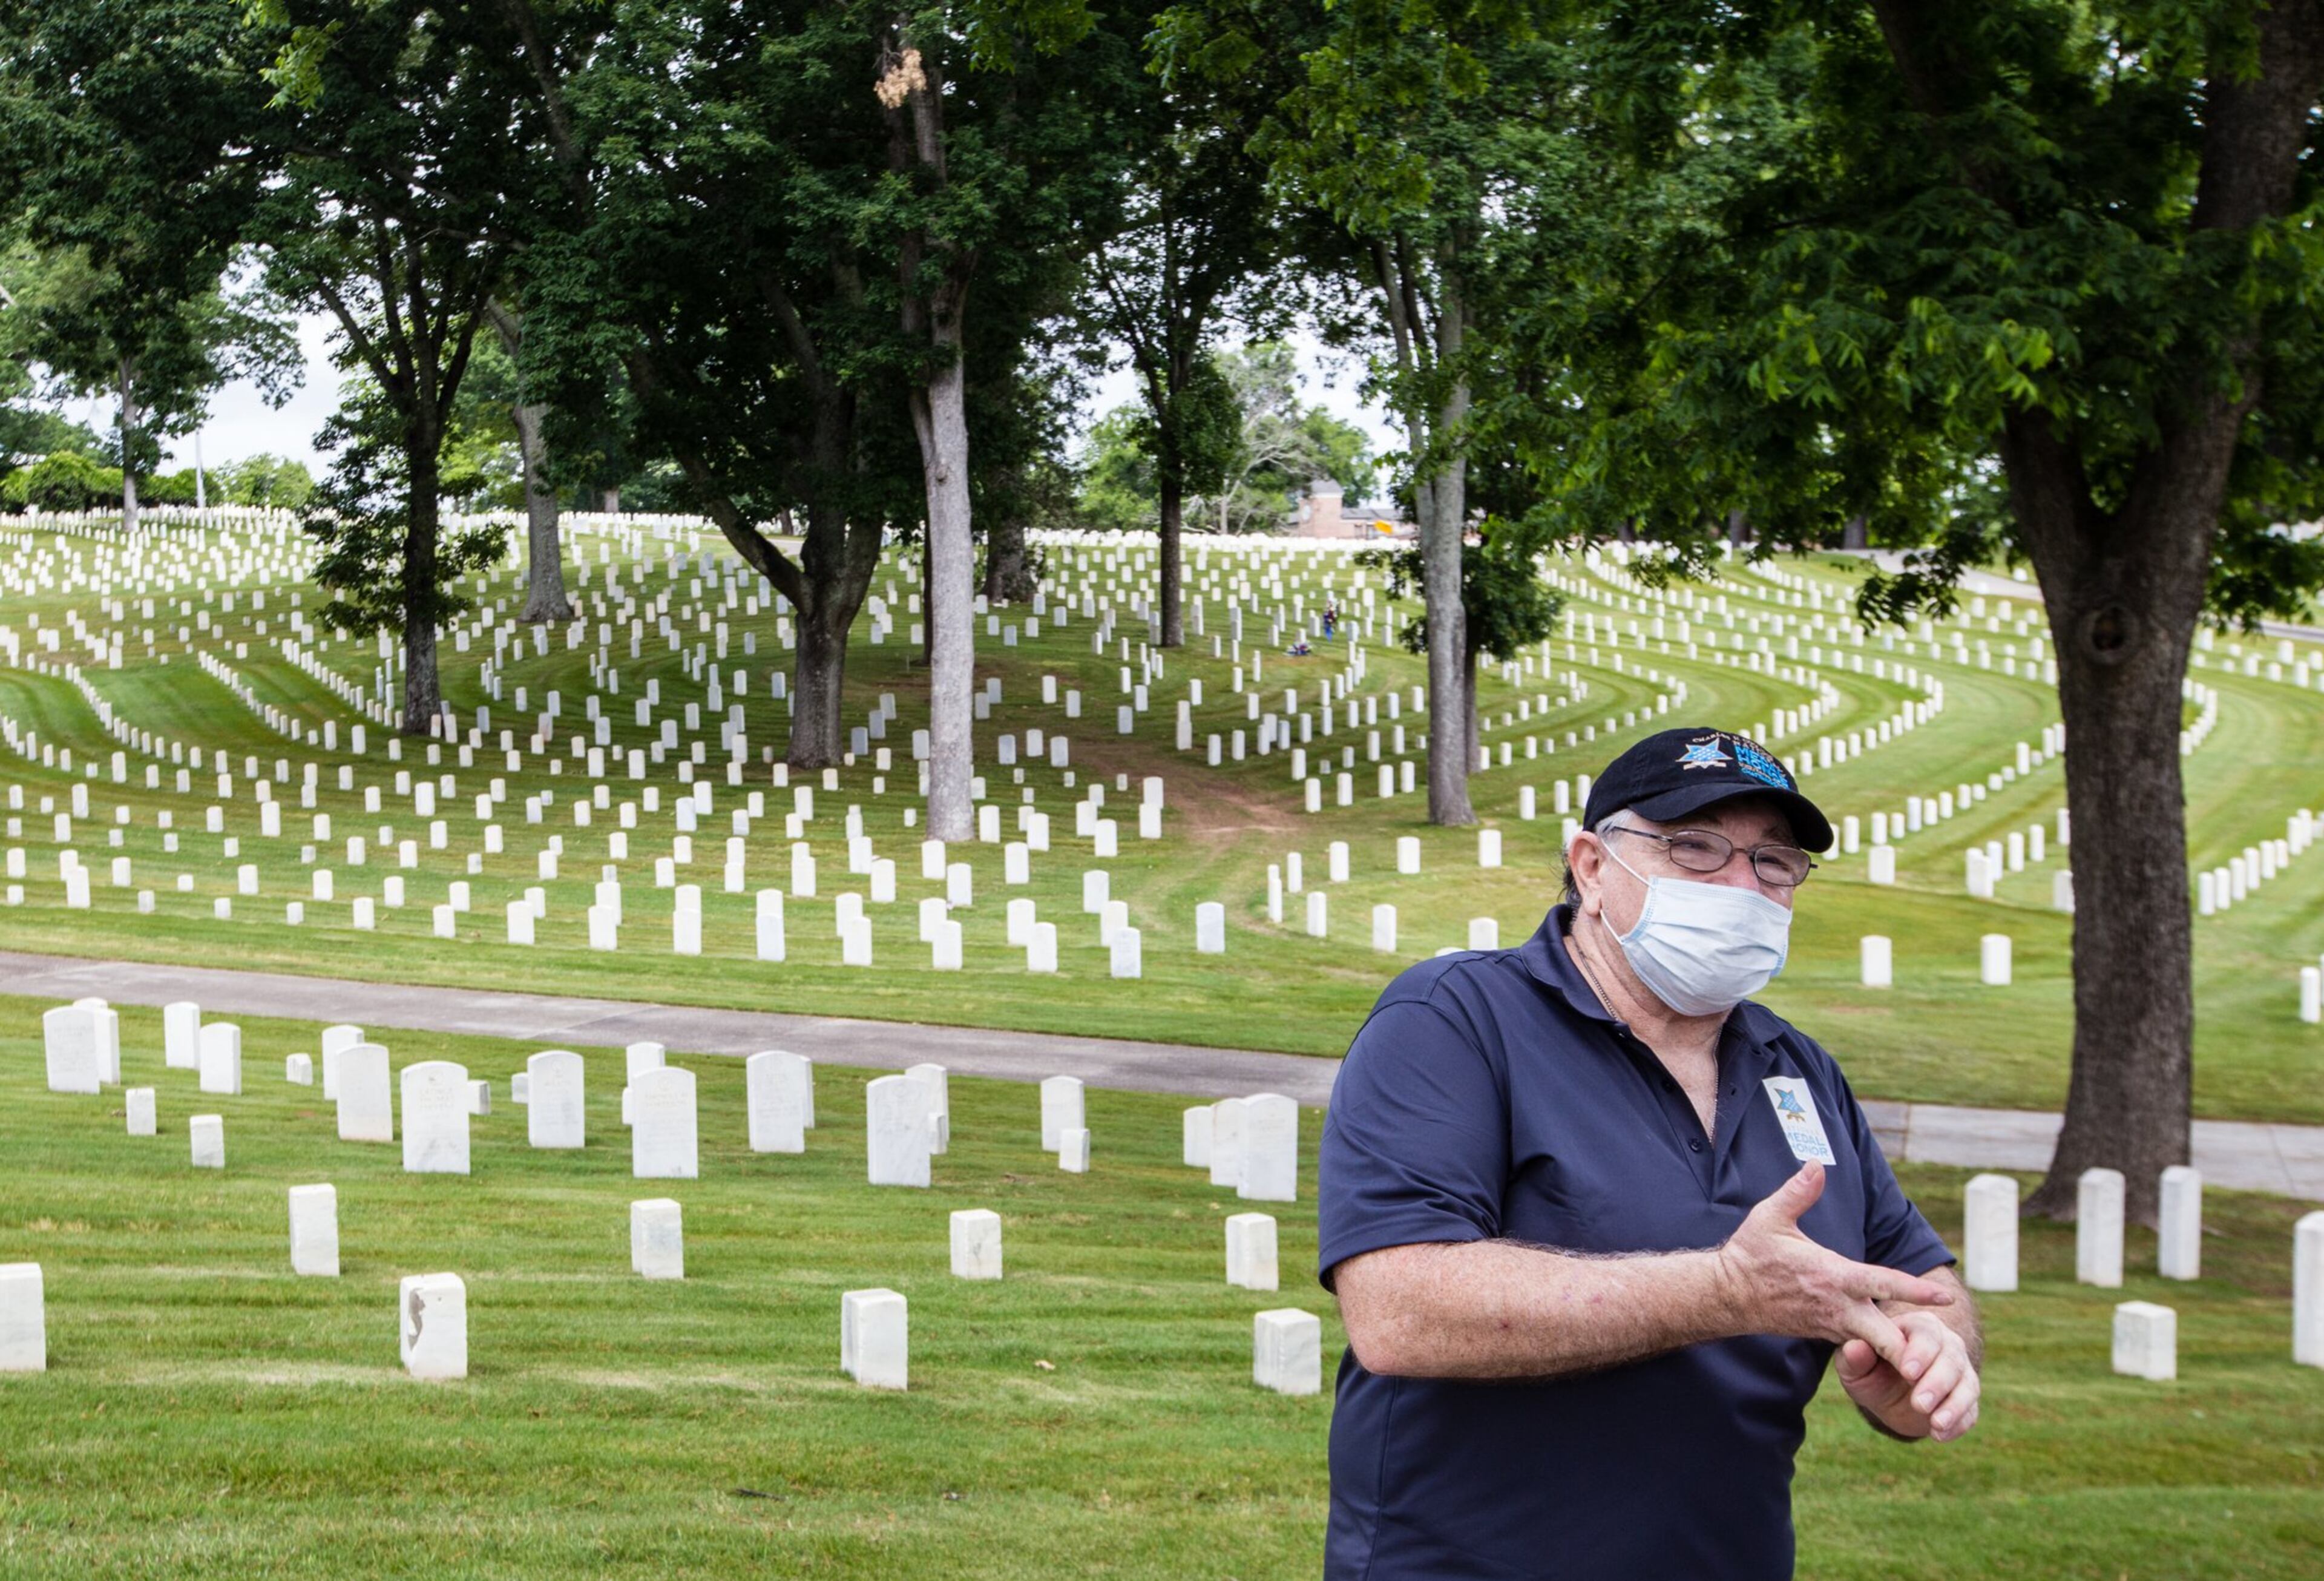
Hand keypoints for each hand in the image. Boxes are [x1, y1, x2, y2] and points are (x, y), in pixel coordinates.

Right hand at [1714, 1162, 1956, 1375]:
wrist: (1727, 1296)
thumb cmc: (1750, 1255)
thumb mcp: (1769, 1218)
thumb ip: (1797, 1192)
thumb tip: (1815, 1164)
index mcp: (1831, 1276)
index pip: (1882, 1283)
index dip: (1915, 1290)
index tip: (1944, 1295)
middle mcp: (1836, 1306)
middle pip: (1887, 1337)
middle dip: (1914, 1349)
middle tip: (1941, 1356)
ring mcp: (1831, 1325)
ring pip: (1876, 1347)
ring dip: (1901, 1351)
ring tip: (1930, 1357)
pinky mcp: (1825, 1334)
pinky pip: (1861, 1346)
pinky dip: (1880, 1350)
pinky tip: (1899, 1350)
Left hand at [1836, 1308, 1980, 1441]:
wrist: (1887, 1396)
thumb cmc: (1870, 1370)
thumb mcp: (1856, 1366)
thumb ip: (1854, 1357)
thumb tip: (1855, 1348)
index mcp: (1917, 1327)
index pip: (1926, 1334)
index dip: (1919, 1353)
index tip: (1907, 1372)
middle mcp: (1946, 1344)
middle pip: (1951, 1359)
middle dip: (1937, 1383)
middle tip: (1920, 1403)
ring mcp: (1961, 1372)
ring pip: (1967, 1385)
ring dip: (1953, 1406)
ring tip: (1935, 1424)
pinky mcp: (1966, 1398)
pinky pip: (1970, 1410)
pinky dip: (1958, 1424)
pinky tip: (1939, 1435)